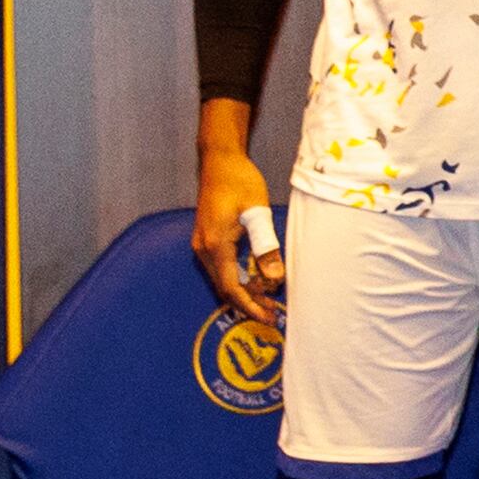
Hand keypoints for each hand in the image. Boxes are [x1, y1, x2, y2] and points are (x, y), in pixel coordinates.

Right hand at [192, 116, 281, 327]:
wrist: (219, 161)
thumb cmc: (239, 182)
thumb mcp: (257, 213)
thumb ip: (265, 246)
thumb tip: (275, 277)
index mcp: (215, 245)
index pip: (231, 287)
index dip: (250, 306)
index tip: (268, 317)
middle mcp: (203, 249)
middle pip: (225, 287)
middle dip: (248, 303)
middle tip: (273, 314)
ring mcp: (203, 245)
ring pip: (223, 278)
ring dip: (245, 291)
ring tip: (269, 301)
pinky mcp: (208, 240)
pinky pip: (222, 267)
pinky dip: (239, 278)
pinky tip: (257, 280)